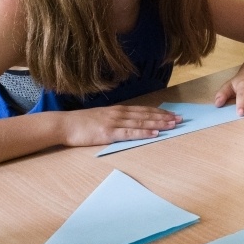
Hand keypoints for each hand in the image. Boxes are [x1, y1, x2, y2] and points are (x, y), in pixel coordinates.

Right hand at [59, 105, 181, 145]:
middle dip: (164, 117)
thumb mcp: (101, 117)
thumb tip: (129, 122)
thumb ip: (115, 119)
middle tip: (180, 119)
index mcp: (118, 110)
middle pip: (146, 115)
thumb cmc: (81, 123)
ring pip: (141, 123)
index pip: (143, 110)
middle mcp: (119, 114)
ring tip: (173, 125)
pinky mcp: (108, 133)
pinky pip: (130, 133)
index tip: (172, 114)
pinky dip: (144, 133)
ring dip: (159, 123)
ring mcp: (114, 123)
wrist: (64, 125)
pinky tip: (155, 133)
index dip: (159, 112)